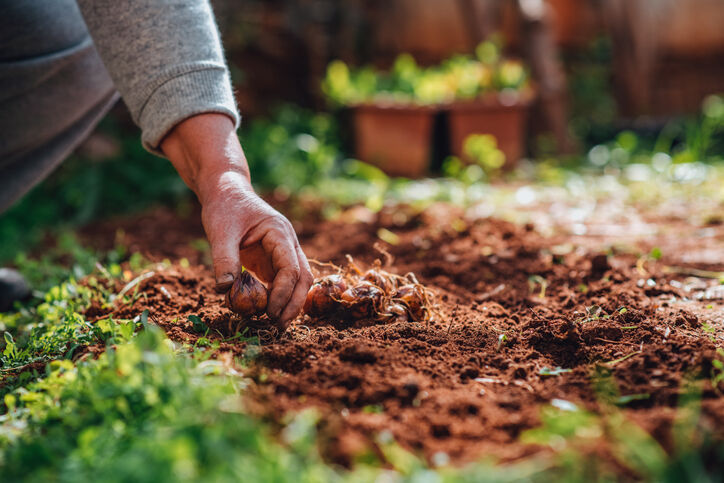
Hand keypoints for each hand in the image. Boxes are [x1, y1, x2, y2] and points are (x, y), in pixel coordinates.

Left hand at [161, 114, 312, 327]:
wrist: (225, 191)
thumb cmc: (225, 207)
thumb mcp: (220, 231)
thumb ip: (224, 259)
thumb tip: (226, 290)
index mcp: (280, 232)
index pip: (291, 268)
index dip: (283, 293)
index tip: (268, 313)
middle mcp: (287, 244)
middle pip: (303, 278)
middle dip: (294, 304)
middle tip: (278, 327)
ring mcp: (282, 252)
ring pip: (297, 282)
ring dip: (289, 304)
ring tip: (275, 325)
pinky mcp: (272, 260)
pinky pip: (281, 283)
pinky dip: (277, 299)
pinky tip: (266, 313)